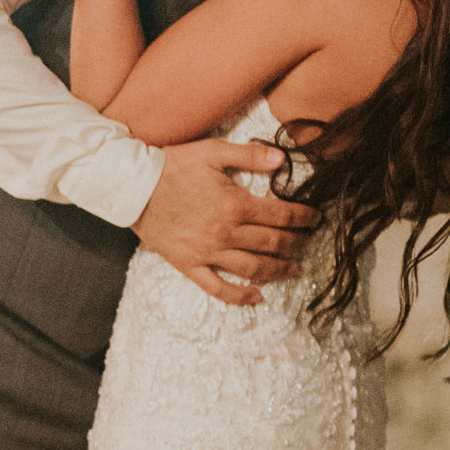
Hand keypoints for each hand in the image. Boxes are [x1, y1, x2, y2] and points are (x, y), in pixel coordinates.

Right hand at [131, 138, 314, 306]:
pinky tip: (256, 298)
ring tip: (294, 269)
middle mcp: (227, 232)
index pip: (281, 215)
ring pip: (253, 268)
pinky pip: (218, 288)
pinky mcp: (190, 265)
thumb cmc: (173, 166)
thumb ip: (249, 155)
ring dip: (278, 271)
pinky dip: (239, 296)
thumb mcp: (213, 151)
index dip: (303, 218)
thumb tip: (282, 160)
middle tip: (309, 242)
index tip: (315, 218)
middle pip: (273, 243)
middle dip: (297, 244)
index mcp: (236, 204)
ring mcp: (208, 252)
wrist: (134, 187)